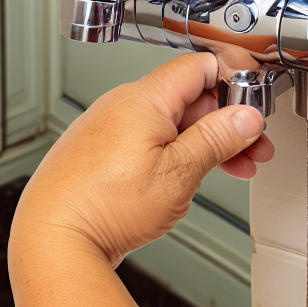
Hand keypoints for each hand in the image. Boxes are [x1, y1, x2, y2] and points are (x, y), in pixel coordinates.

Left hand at [12, 52, 274, 266]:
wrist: (52, 239)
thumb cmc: (104, 206)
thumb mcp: (178, 173)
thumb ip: (216, 139)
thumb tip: (245, 117)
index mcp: (143, 98)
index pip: (199, 66)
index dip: (233, 79)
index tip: (255, 102)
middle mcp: (123, 105)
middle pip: (188, 96)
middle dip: (227, 120)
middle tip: (254, 147)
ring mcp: (110, 129)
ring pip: (170, 122)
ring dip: (206, 141)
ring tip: (234, 167)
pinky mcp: (102, 153)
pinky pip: (149, 141)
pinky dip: (178, 153)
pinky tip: (193, 177)